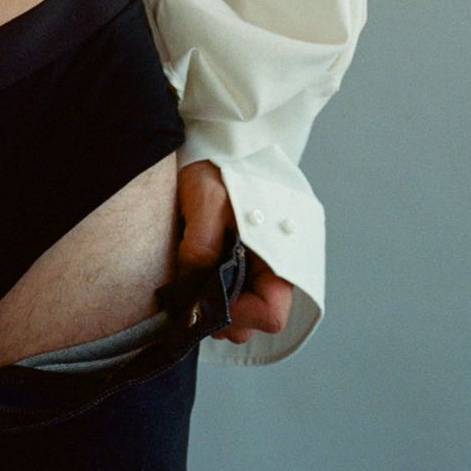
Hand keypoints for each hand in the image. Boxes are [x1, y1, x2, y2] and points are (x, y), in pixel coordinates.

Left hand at [174, 158, 293, 344]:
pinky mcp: (241, 266)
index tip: (204, 299)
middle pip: (253, 323)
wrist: (215, 146)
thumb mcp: (207, 204)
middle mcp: (273, 270)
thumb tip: (192, 294)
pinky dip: (209, 294)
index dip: (237, 315)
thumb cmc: (217, 169)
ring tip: (191, 273)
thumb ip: (201, 249)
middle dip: (220, 315)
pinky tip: (194, 272)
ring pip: (239, 315)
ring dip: (213, 304)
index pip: (270, 315)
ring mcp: (257, 270)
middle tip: (189, 290)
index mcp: (280, 258)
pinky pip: (229, 298)